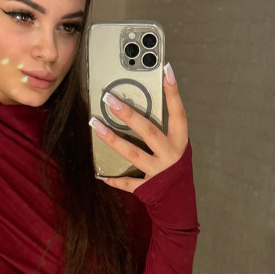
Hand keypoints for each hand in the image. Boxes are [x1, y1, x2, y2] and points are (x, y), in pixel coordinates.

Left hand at [90, 62, 187, 193]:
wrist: (179, 204)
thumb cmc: (175, 170)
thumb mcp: (175, 148)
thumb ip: (161, 131)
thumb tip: (134, 107)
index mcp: (180, 142)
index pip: (177, 113)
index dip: (173, 92)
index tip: (166, 70)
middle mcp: (171, 156)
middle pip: (148, 131)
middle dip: (128, 115)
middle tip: (110, 100)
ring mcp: (159, 173)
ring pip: (133, 154)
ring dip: (112, 139)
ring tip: (95, 124)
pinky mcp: (148, 188)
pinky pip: (127, 182)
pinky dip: (113, 179)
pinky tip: (100, 173)